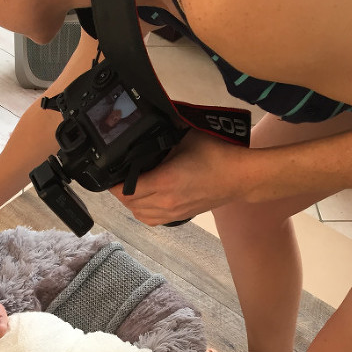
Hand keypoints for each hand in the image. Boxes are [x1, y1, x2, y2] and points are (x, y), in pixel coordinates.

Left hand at [109, 130, 253, 224]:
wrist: (240, 177)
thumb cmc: (217, 154)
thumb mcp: (186, 137)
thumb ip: (162, 137)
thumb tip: (143, 132)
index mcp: (164, 181)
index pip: (126, 189)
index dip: (113, 182)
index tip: (110, 171)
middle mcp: (165, 201)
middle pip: (129, 203)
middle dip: (120, 191)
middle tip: (119, 175)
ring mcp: (172, 212)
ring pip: (138, 214)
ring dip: (130, 203)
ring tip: (130, 187)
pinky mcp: (179, 217)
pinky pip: (151, 220)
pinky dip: (142, 211)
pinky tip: (144, 199)